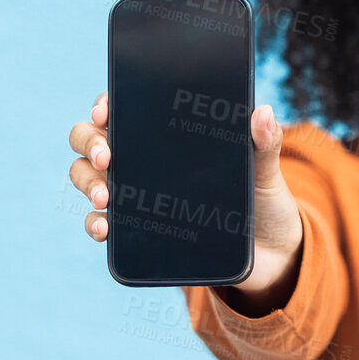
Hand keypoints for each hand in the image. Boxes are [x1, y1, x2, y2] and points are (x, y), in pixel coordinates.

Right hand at [67, 91, 305, 305]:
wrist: (272, 255)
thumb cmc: (263, 203)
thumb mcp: (265, 172)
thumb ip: (264, 144)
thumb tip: (264, 112)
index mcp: (169, 136)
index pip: (125, 109)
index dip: (105, 105)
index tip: (105, 112)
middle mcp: (144, 160)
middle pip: (94, 139)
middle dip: (90, 143)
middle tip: (108, 157)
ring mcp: (136, 194)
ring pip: (88, 176)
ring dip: (87, 183)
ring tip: (105, 197)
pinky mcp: (137, 230)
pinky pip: (101, 222)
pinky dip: (94, 223)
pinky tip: (103, 228)